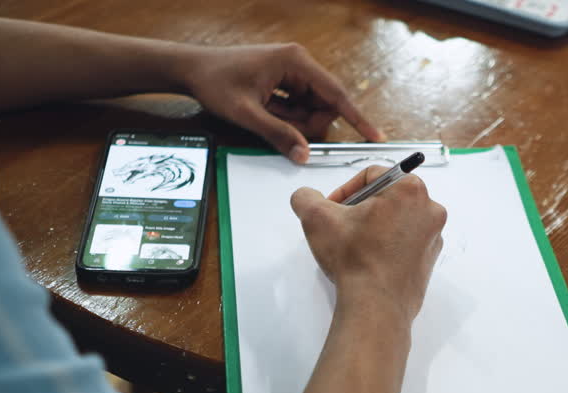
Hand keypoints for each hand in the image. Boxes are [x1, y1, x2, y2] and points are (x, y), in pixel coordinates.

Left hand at [182, 44, 383, 162]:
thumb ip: (278, 134)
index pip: (336, 94)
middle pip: (324, 105)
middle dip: (308, 124)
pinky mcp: (285, 81)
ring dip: (294, 122)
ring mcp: (292, 72)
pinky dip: (286, 117)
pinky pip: (298, 107)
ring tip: (264, 115)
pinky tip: (264, 112)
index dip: (357, 117)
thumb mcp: (246, 114)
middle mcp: (298, 63)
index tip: (375, 135)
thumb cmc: (216, 83)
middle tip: (279, 127)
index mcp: (295, 62)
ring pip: (311, 109)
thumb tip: (304, 155)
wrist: (192, 70)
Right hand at [290, 167, 446, 323]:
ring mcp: (433, 236)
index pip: (372, 175)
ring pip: (397, 219)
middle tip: (342, 226)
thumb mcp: (316, 218)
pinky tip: (369, 260)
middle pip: (387, 196)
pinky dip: (387, 245)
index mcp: (409, 189)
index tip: (333, 208)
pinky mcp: (429, 260)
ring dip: (374, 226)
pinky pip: (405, 242)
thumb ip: (306, 197)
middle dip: (361, 208)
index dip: (346, 190)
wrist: (376, 306)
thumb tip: (306, 197)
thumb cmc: (355, 258)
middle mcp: (429, 209)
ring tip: (354, 245)